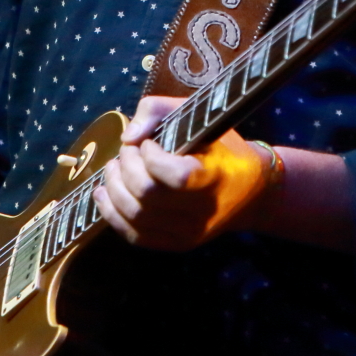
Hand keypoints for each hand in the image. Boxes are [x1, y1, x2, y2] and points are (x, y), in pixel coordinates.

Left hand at [93, 95, 270, 250]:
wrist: (252, 193)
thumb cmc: (223, 147)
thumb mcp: (199, 114)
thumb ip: (159, 110)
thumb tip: (128, 136)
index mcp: (215, 176)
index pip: (176, 176)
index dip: (151, 157)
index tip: (150, 143)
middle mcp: (203, 211)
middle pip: (147, 195)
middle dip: (126, 167)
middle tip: (128, 151)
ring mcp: (189, 233)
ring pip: (136, 216)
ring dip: (114, 187)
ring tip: (114, 167)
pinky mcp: (177, 245)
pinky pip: (135, 236)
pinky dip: (112, 214)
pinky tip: (104, 194)